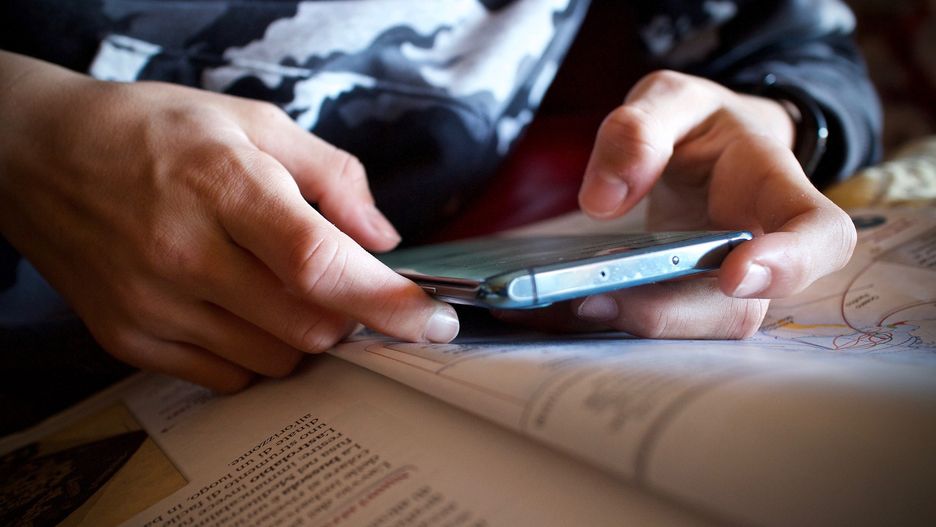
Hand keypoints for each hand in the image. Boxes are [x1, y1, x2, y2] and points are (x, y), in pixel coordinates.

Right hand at [0, 52, 458, 390]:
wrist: (41, 155)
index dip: (388, 301)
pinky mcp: (130, 339)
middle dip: (348, 314)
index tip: (433, 322)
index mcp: (223, 185)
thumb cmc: (154, 131)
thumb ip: (333, 177)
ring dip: (303, 334)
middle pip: (310, 325)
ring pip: (276, 360)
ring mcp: (153, 304)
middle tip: (339, 282)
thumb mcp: (253, 122)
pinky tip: (238, 308)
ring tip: (276, 284)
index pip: (320, 264)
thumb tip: (383, 241)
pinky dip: (256, 353)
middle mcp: (183, 252)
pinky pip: (227, 376)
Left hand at [499, 70, 855, 337]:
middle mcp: (759, 247)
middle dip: (672, 313)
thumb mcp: (669, 98)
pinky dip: (617, 321)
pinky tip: (569, 308)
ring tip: (576, 302)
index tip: (734, 275)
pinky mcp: (686, 300)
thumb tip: (604, 201)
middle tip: (597, 297)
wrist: (704, 149)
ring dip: (640, 324)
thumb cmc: (701, 124)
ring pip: (699, 327)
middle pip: (745, 307)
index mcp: (772, 185)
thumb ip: (639, 129)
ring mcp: (725, 284)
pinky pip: (662, 324)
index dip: (791, 263)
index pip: (819, 232)